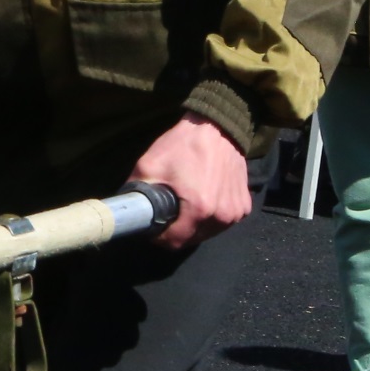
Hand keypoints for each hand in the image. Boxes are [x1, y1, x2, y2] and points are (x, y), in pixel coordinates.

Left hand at [129, 112, 248, 249]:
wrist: (218, 128)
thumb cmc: (183, 145)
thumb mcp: (150, 164)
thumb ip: (134, 192)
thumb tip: (125, 213)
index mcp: (199, 209)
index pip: (174, 242)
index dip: (159, 237)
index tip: (153, 226)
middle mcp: (221, 216)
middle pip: (191, 240)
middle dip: (176, 231)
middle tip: (168, 212)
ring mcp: (236, 212)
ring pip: (207, 233)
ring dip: (194, 226)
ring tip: (185, 204)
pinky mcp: (244, 206)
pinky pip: (222, 222)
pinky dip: (211, 216)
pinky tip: (203, 197)